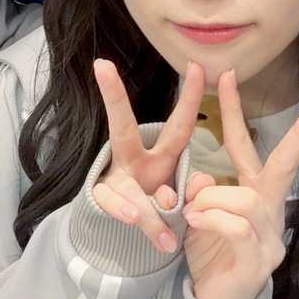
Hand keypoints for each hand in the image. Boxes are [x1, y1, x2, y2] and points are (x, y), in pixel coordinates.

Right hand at [91, 58, 204, 252]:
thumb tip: (194, 188)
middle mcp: (133, 160)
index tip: (197, 65)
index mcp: (160, 155)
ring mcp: (116, 179)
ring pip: (124, 182)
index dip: (191, 98)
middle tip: (103, 66)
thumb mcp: (179, 197)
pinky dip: (124, 211)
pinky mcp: (101, 199)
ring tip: (147, 221)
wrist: (125, 233)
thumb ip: (190, 191)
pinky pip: (111, 203)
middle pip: (123, 127)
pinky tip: (132, 219)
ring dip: (143, 206)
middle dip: (114, 96)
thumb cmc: (158, 207)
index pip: (179, 125)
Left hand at [182, 70, 298, 298]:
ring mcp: (270, 236)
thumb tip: (201, 175)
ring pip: (247, 198)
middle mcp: (269, 209)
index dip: (233, 111)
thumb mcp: (195, 215)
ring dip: (213, 200)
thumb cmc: (209, 254)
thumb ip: (198, 190)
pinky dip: (213, 221)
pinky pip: (239, 229)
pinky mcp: (260, 260)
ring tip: (192, 212)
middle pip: (286, 164)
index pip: (245, 146)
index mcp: (252, 192)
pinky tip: (195, 223)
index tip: (227, 75)